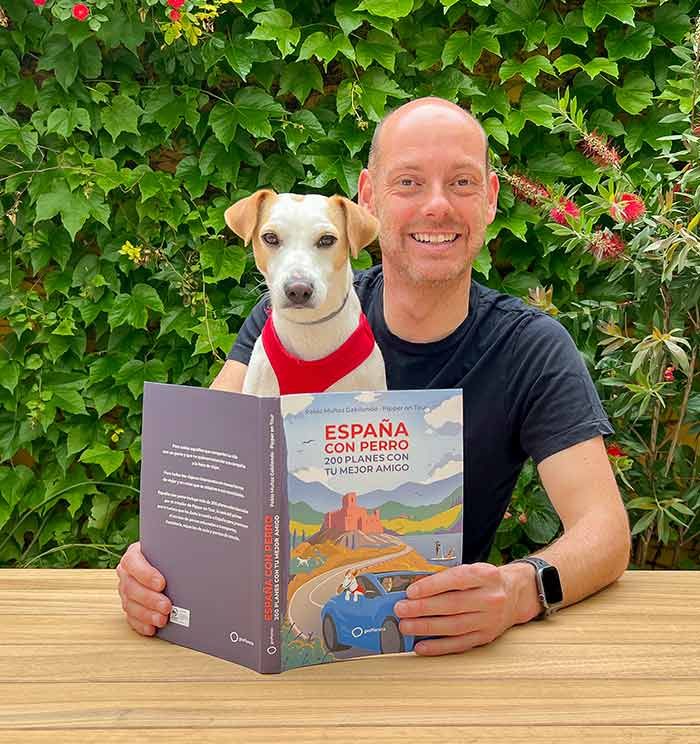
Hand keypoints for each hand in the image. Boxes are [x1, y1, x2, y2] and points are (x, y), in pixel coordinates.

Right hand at [116, 541, 171, 635]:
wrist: (163, 561)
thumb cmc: (167, 555)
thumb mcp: (169, 549)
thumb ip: (173, 554)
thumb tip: (191, 561)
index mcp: (133, 554)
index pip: (132, 562)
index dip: (145, 574)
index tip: (161, 583)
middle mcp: (126, 572)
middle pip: (131, 587)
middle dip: (150, 599)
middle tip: (166, 606)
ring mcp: (125, 590)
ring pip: (130, 604)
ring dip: (147, 614)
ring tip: (162, 619)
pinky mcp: (129, 605)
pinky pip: (131, 617)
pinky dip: (142, 624)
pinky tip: (152, 627)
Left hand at [393, 563, 520, 655]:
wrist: (516, 594)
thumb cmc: (486, 580)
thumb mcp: (473, 569)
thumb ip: (448, 577)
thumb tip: (415, 589)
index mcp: (485, 575)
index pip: (456, 580)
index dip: (432, 586)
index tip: (411, 592)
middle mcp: (490, 598)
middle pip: (452, 605)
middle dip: (423, 608)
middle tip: (401, 610)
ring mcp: (489, 620)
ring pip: (454, 626)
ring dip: (426, 628)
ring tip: (406, 626)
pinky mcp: (486, 636)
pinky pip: (460, 644)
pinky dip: (438, 646)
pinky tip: (421, 646)